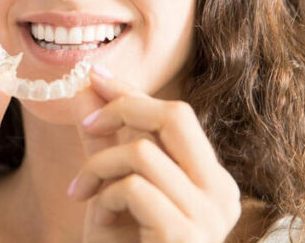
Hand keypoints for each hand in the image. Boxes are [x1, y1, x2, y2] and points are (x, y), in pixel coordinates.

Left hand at [68, 67, 241, 242]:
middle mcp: (222, 194)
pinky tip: (95, 217)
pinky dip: (104, 195)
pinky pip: (134, 187)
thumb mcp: (113, 191)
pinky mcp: (185, 235)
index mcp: (212, 181)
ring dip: (99, 166)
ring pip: (143, 151)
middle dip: (123, 108)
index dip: (133, 92)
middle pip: (176, 115)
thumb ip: (107, 144)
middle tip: (87, 126)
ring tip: (82, 193)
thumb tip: (89, 88)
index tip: (94, 76)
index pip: (177, 116)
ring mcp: (209, 217)